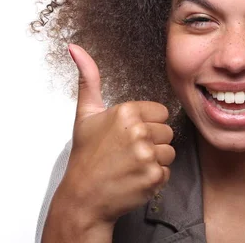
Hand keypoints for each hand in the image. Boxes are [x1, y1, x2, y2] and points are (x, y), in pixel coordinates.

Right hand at [44, 44, 174, 239]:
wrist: (82, 198)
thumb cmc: (86, 156)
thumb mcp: (85, 114)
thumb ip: (88, 79)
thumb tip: (75, 47)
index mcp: (126, 112)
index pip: (161, 113)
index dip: (147, 124)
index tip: (128, 136)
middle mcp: (138, 131)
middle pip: (167, 132)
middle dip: (152, 142)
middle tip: (127, 153)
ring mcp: (146, 155)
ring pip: (169, 152)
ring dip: (154, 161)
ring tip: (131, 165)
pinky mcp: (152, 177)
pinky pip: (167, 172)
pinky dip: (153, 179)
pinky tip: (134, 178)